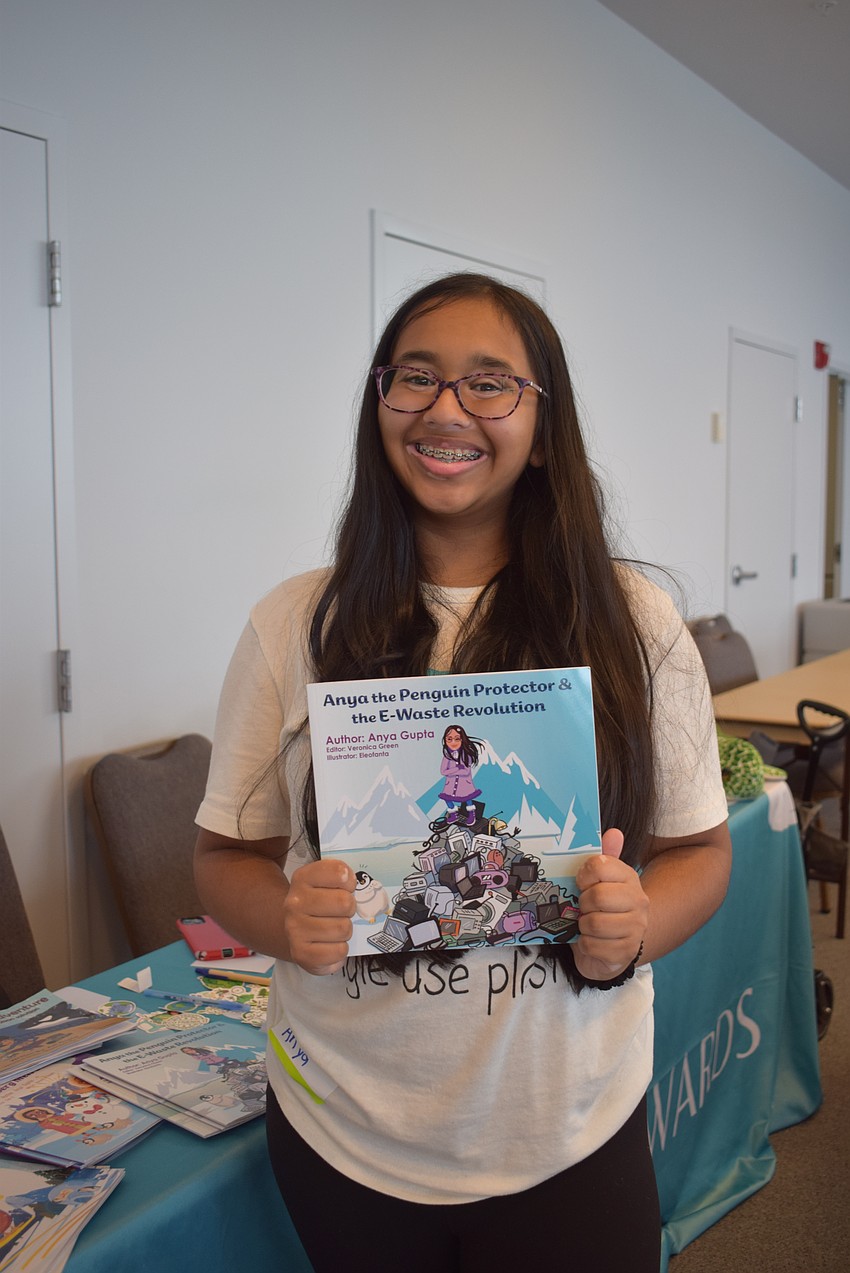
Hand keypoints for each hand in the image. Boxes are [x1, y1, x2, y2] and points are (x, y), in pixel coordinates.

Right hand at [282, 859, 355, 975]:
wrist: (297, 932)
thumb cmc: (319, 905)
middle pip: (345, 902)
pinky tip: (330, 944)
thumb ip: (344, 877)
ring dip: (345, 931)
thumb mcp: (327, 883)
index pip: (339, 872)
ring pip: (343, 928)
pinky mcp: (301, 953)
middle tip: (342, 912)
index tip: (347, 887)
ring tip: (335, 929)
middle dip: (350, 909)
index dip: (350, 881)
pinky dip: (340, 950)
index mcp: (303, 878)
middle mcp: (295, 902)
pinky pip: (339, 951)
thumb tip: (363, 885)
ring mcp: (295, 928)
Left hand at [573, 829, 647, 982]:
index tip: (582, 882)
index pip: (599, 866)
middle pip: (597, 896)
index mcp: (629, 878)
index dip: (584, 875)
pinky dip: (585, 945)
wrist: (615, 944)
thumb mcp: (600, 881)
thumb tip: (614, 832)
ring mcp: (635, 929)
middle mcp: (638, 902)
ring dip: (583, 926)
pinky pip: (593, 946)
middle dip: (583, 903)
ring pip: (594, 923)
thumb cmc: (602, 908)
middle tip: (585, 907)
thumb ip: (604, 856)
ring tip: (588, 925)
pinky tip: (592, 942)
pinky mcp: (625, 953)